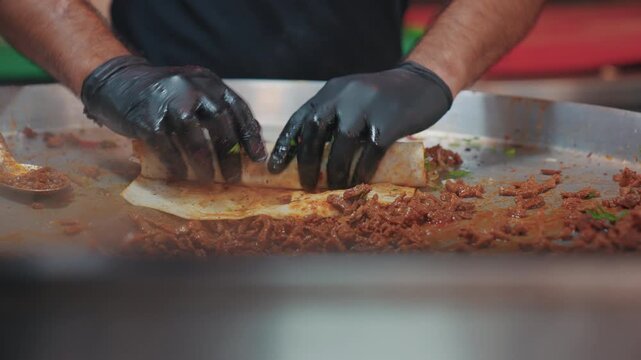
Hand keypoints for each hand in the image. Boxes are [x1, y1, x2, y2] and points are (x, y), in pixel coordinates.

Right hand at [81, 55, 265, 181]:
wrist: (116, 81)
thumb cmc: (161, 95)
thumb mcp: (193, 92)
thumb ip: (217, 109)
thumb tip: (250, 139)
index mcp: (207, 81)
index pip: (237, 108)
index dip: (250, 135)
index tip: (259, 158)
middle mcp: (190, 87)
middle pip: (220, 123)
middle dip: (230, 154)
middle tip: (235, 176)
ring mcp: (167, 101)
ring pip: (194, 137)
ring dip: (205, 162)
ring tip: (210, 179)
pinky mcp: (145, 117)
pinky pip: (166, 146)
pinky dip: (176, 163)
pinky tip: (182, 175)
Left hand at [267, 62, 452, 189]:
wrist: (423, 82)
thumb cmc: (384, 98)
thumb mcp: (352, 97)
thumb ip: (333, 117)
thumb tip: (311, 156)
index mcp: (332, 90)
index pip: (300, 118)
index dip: (286, 145)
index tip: (276, 168)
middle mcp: (346, 94)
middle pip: (316, 130)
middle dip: (308, 161)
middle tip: (307, 184)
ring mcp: (369, 106)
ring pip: (342, 143)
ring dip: (335, 170)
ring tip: (334, 186)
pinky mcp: (391, 121)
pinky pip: (371, 151)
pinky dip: (362, 170)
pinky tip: (359, 181)